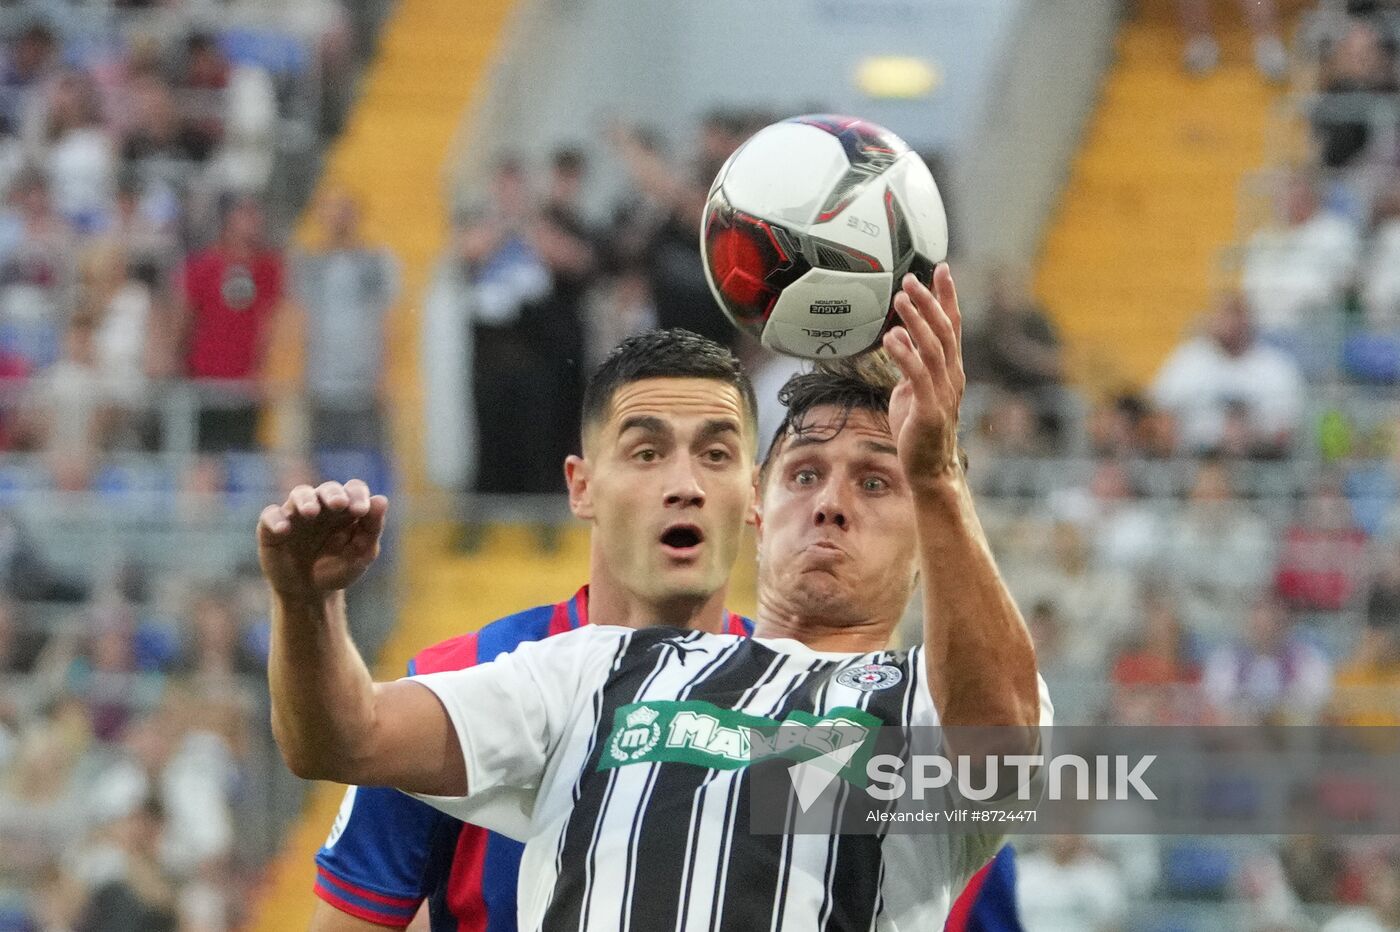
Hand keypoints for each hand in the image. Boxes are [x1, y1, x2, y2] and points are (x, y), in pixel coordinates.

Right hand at [257, 479, 387, 600]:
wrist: (310, 593)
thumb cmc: (338, 569)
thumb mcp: (361, 554)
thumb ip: (372, 528)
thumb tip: (381, 499)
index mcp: (346, 509)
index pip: (354, 489)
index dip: (358, 495)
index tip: (362, 510)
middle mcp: (321, 506)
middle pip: (328, 488)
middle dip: (333, 494)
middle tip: (339, 504)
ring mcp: (296, 514)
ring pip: (299, 494)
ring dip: (305, 500)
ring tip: (311, 512)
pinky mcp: (272, 528)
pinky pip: (270, 515)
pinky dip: (275, 519)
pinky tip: (284, 530)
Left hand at [882, 265, 965, 483]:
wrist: (929, 470)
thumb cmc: (919, 432)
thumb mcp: (913, 393)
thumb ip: (912, 369)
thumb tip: (901, 345)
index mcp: (950, 371)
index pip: (953, 326)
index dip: (948, 297)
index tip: (941, 270)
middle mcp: (952, 377)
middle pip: (946, 330)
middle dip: (930, 302)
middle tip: (911, 279)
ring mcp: (943, 393)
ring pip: (934, 348)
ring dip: (917, 321)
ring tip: (901, 299)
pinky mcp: (929, 410)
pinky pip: (918, 376)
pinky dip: (905, 354)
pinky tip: (890, 338)